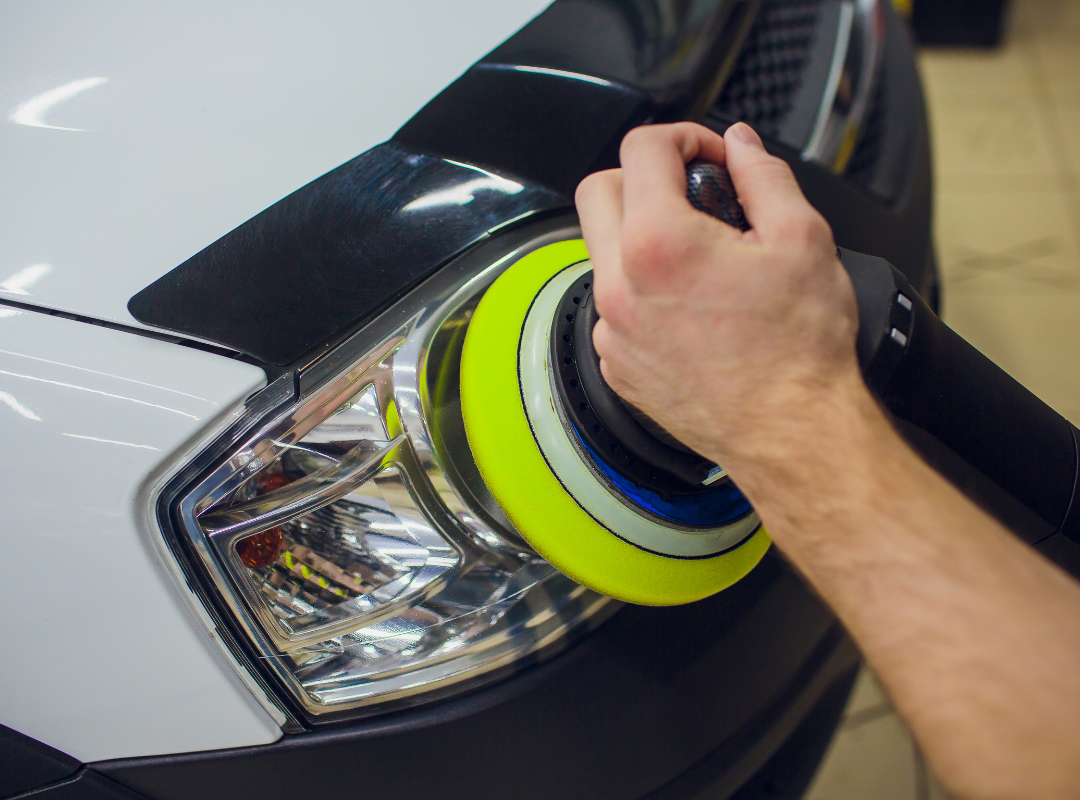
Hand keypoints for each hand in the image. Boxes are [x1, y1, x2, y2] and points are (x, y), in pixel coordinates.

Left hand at [576, 121, 868, 483]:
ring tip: (696, 253)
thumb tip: (739, 146)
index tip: (709, 155)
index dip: (684, 135)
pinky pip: (611, 305)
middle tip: (689, 191)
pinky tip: (687, 305)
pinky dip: (640, 290)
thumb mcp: (803, 237)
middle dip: (641, 176)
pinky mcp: (616, 362)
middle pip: (597, 191)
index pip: (641, 148)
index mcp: (659, 245)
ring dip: (638, 234)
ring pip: (601, 251)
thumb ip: (763, 175)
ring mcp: (612, 329)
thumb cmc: (799, 352)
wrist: (790, 433)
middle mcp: (620, 286)